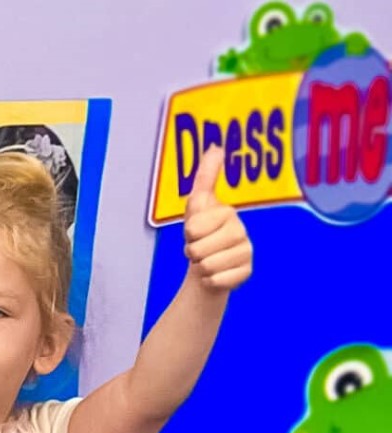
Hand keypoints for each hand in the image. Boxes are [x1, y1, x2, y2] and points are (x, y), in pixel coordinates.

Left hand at [183, 146, 253, 293]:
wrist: (209, 263)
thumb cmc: (202, 232)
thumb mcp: (198, 205)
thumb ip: (205, 177)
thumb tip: (216, 147)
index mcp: (227, 213)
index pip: (193, 227)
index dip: (189, 232)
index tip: (195, 230)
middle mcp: (241, 231)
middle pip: (198, 249)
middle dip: (192, 252)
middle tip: (200, 248)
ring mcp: (246, 252)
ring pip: (206, 266)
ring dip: (200, 267)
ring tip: (208, 259)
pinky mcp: (246, 272)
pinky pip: (217, 281)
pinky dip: (210, 281)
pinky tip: (216, 273)